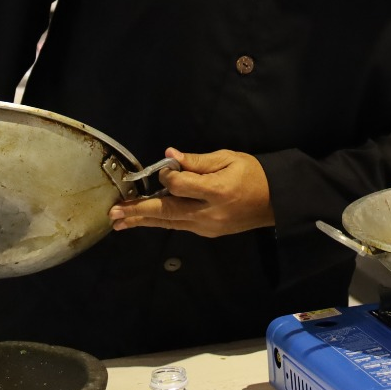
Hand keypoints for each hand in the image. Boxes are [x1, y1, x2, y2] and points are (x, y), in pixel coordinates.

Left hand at [108, 148, 273, 237]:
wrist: (275, 201)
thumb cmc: (253, 174)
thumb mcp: (229, 158)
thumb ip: (198, 161)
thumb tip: (169, 157)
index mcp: (217, 190)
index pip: (181, 186)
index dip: (168, 176)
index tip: (165, 168)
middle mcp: (209, 212)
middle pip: (168, 211)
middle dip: (139, 211)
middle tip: (115, 212)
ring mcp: (208, 226)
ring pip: (169, 222)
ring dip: (143, 220)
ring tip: (119, 221)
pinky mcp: (207, 232)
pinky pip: (179, 225)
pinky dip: (160, 221)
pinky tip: (144, 219)